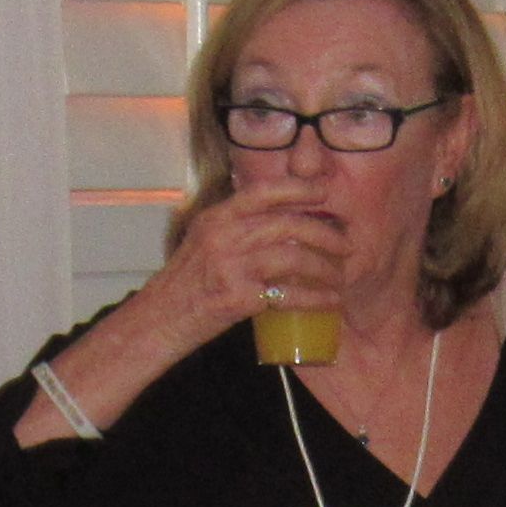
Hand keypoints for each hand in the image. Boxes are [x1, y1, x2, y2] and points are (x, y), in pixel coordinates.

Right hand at [140, 177, 355, 350]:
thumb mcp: (203, 241)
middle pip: (287, 225)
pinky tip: (331, 301)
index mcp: (215, 218)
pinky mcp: (237, 298)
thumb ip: (234, 227)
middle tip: (345, 245)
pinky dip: (316, 298)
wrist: (159, 318)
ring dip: (325, 267)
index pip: (261, 192)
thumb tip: (277, 219)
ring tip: (340, 276)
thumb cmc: (186, 282)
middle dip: (325, 234)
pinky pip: (289, 295)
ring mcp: (230, 267)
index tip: (324, 192)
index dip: (297, 188)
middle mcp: (223, 237)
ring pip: (293, 258)